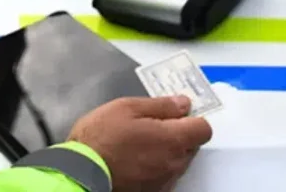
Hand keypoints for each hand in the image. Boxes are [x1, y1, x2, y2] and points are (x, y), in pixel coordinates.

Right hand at [68, 96, 212, 191]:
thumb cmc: (102, 136)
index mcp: (173, 139)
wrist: (81, 172)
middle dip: (178, 133)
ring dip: (167, 151)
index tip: (175, 113)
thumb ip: (161, 105)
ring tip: (139, 143)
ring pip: (178, 161)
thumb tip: (184, 103)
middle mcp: (175, 163)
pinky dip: (157, 166)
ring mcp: (165, 181)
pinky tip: (136, 160)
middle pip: (191, 145)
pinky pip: (165, 175)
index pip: (204, 129)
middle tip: (151, 125)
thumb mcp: (127, 107)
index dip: (192, 118)